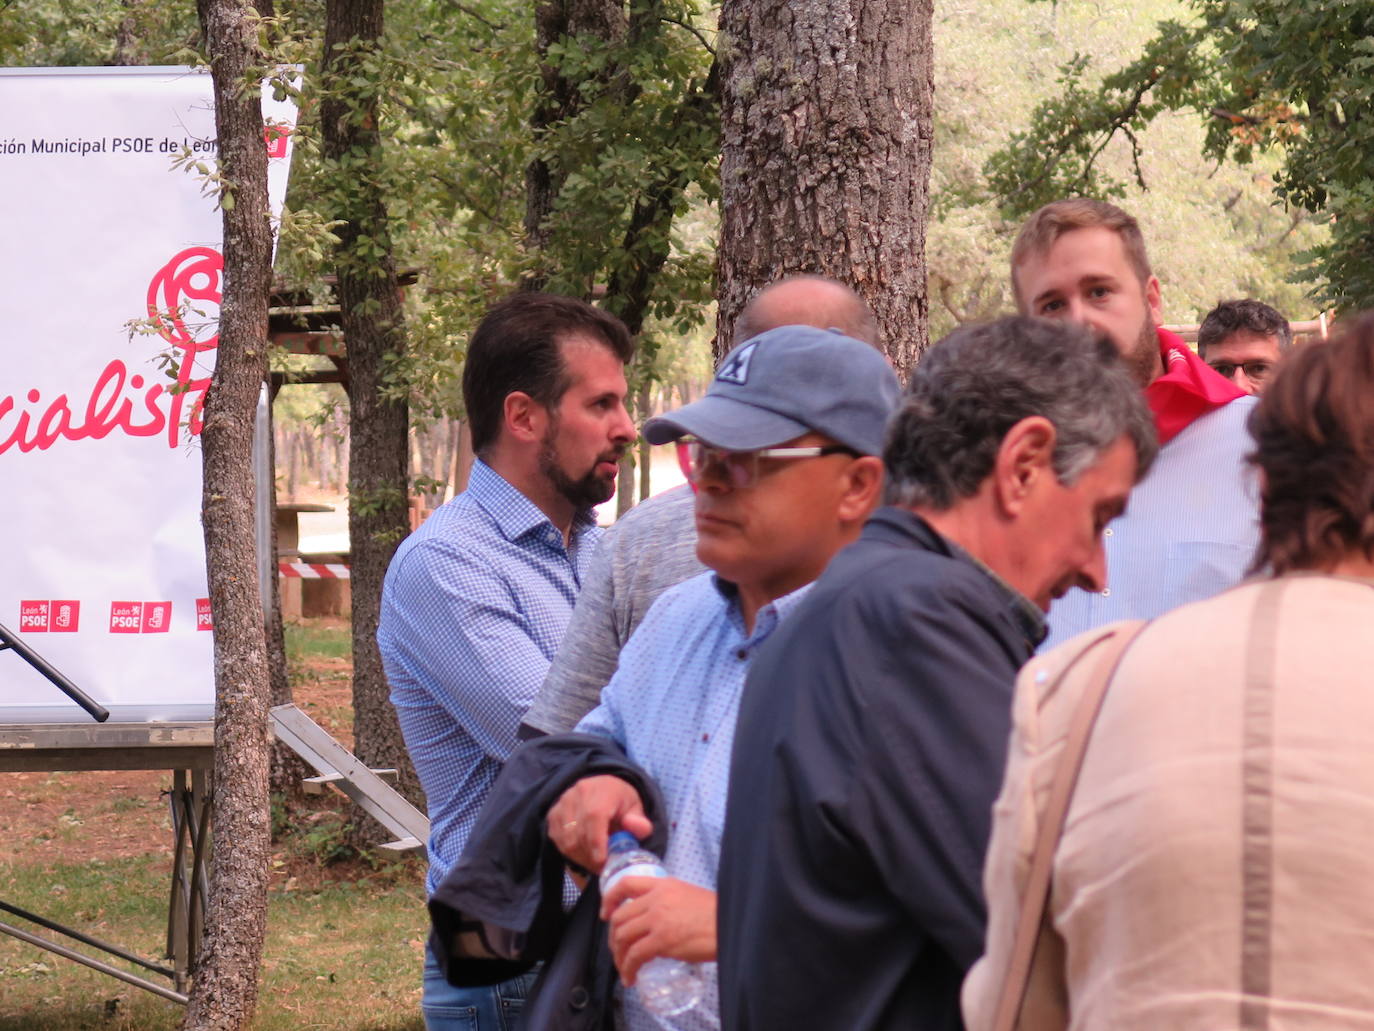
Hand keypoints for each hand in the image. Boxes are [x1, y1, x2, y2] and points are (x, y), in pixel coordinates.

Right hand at [546, 774, 652, 873]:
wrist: (602, 788)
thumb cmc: (621, 802)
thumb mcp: (636, 810)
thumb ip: (640, 822)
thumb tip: (638, 828)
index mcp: (603, 789)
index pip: (594, 815)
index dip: (596, 840)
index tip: (602, 860)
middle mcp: (579, 792)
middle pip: (579, 831)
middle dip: (591, 855)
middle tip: (603, 867)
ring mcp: (563, 802)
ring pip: (567, 839)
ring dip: (581, 856)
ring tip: (595, 861)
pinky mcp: (553, 814)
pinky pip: (558, 840)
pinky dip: (570, 852)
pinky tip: (584, 853)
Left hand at [601, 875, 716, 985]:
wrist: (731, 924)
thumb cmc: (714, 914)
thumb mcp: (686, 895)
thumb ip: (666, 902)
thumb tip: (652, 921)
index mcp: (662, 884)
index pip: (625, 883)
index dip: (609, 899)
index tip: (605, 914)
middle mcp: (656, 898)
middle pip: (620, 916)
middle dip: (613, 937)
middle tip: (618, 950)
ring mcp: (658, 919)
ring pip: (623, 936)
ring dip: (619, 956)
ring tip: (624, 968)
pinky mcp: (662, 940)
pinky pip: (635, 956)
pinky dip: (628, 968)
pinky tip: (631, 977)